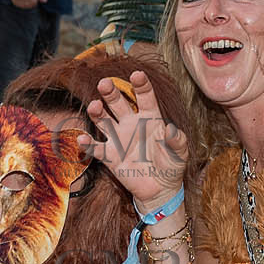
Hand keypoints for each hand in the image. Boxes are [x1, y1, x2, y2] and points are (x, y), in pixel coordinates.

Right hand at [80, 71, 187, 207]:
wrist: (160, 189)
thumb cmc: (171, 165)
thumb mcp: (180, 153)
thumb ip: (177, 141)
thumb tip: (171, 130)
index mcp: (150, 117)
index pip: (145, 97)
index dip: (141, 85)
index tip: (137, 75)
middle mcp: (131, 124)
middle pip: (118, 103)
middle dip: (111, 93)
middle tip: (105, 83)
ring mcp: (119, 139)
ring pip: (104, 120)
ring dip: (97, 112)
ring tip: (94, 106)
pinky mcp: (110, 156)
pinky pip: (96, 148)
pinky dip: (88, 144)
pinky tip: (83, 140)